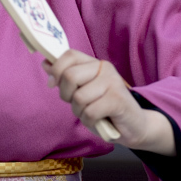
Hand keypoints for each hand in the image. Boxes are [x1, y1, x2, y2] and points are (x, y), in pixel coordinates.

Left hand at [44, 50, 175, 155]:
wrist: (134, 126)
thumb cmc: (105, 109)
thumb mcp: (82, 91)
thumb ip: (66, 77)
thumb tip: (45, 63)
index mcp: (94, 63)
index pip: (69, 55)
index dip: (56, 69)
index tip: (53, 84)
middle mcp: (104, 68)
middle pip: (70, 76)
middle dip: (66, 95)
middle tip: (77, 104)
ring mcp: (112, 83)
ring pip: (78, 97)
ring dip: (80, 112)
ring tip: (92, 113)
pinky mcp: (117, 100)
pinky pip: (90, 112)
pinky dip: (89, 121)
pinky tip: (99, 120)